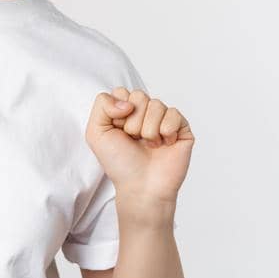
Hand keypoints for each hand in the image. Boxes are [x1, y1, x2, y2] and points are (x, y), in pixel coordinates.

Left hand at [85, 87, 194, 206]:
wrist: (141, 186)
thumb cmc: (119, 162)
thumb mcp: (96, 132)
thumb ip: (102, 105)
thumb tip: (128, 101)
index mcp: (125, 111)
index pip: (122, 92)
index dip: (117, 112)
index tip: (118, 130)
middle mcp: (145, 113)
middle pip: (139, 96)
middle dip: (133, 121)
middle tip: (134, 139)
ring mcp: (164, 120)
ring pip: (156, 104)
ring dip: (148, 129)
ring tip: (148, 144)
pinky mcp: (182, 129)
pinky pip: (174, 114)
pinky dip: (166, 130)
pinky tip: (164, 144)